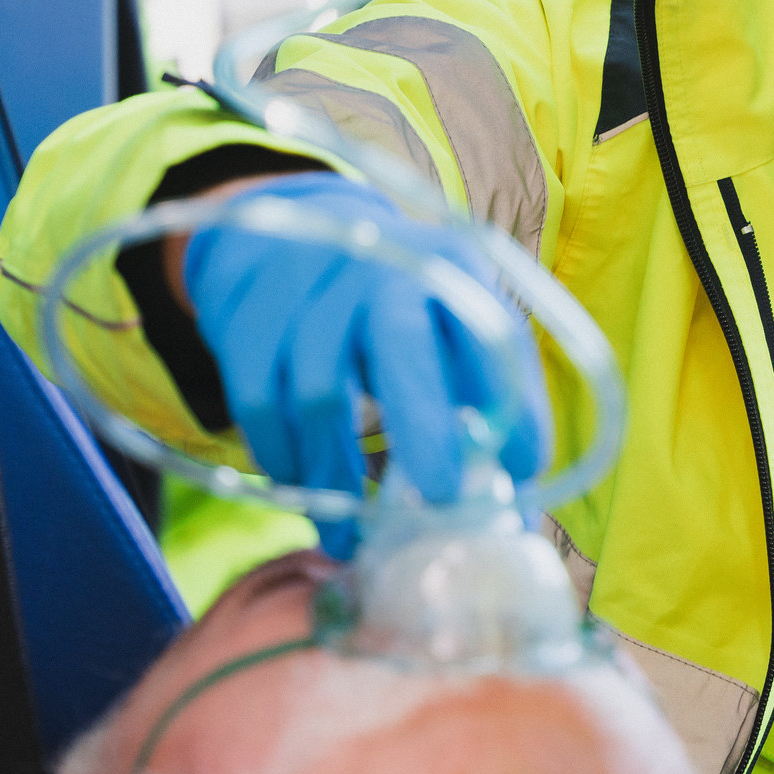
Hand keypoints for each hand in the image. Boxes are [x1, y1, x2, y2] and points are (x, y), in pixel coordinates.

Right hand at [181, 175, 550, 530]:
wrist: (284, 242)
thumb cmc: (389, 306)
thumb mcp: (448, 323)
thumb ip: (485, 394)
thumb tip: (514, 497)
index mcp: (449, 269)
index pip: (492, 338)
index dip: (513, 406)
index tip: (525, 470)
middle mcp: (380, 269)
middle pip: (402, 349)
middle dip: (423, 430)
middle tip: (437, 498)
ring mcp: (308, 289)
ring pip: (320, 395)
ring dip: (335, 476)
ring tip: (348, 532)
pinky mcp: (247, 318)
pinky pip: (260, 405)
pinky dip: (282, 458)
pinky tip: (300, 484)